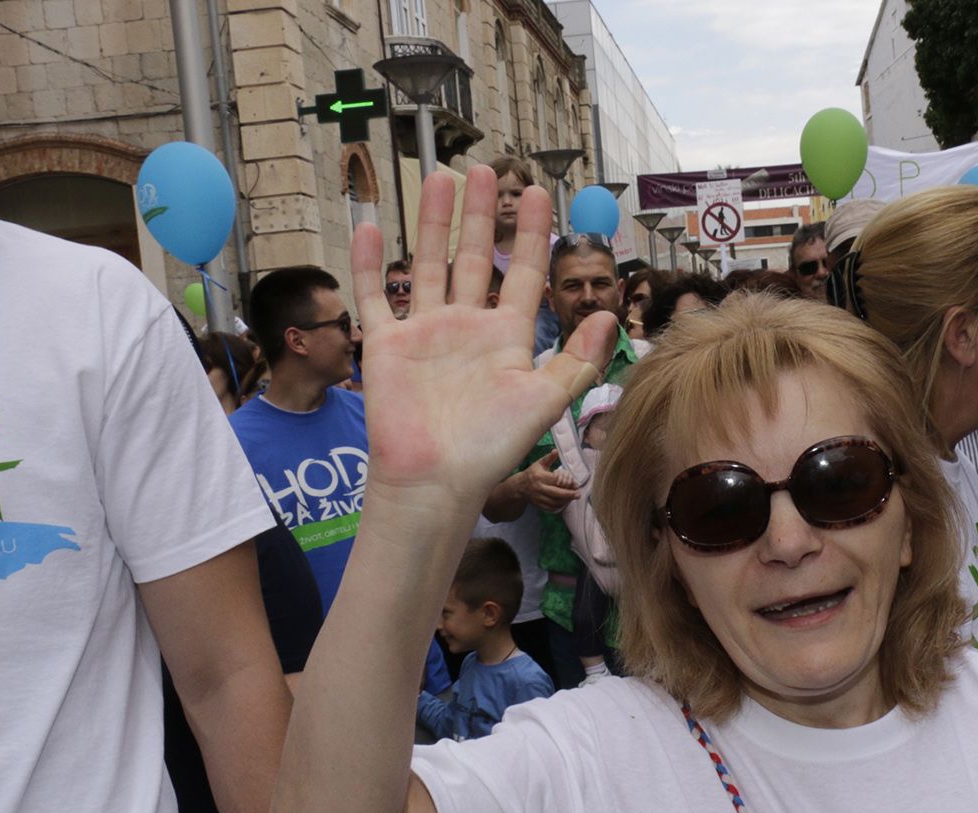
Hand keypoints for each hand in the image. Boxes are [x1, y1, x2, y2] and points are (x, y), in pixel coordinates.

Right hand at [350, 168, 616, 512]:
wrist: (436, 479)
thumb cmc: (491, 447)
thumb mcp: (544, 400)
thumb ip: (578, 360)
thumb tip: (607, 315)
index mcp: (506, 338)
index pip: (524, 274)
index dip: (533, 235)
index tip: (540, 194)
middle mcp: (467, 328)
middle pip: (476, 258)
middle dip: (482, 215)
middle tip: (486, 169)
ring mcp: (425, 333)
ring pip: (429, 264)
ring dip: (434, 223)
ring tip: (440, 178)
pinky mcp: (387, 345)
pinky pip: (377, 295)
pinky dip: (370, 263)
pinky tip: (370, 226)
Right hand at [512, 448, 579, 512]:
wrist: (519, 486)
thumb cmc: (532, 473)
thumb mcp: (539, 464)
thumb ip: (549, 458)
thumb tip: (557, 451)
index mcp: (540, 477)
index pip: (556, 481)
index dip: (567, 483)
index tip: (576, 484)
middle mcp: (538, 488)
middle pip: (556, 493)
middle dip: (569, 495)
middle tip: (578, 494)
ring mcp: (538, 497)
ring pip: (554, 502)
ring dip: (565, 501)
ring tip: (572, 498)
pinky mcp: (538, 504)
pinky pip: (550, 508)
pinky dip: (559, 507)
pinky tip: (564, 503)